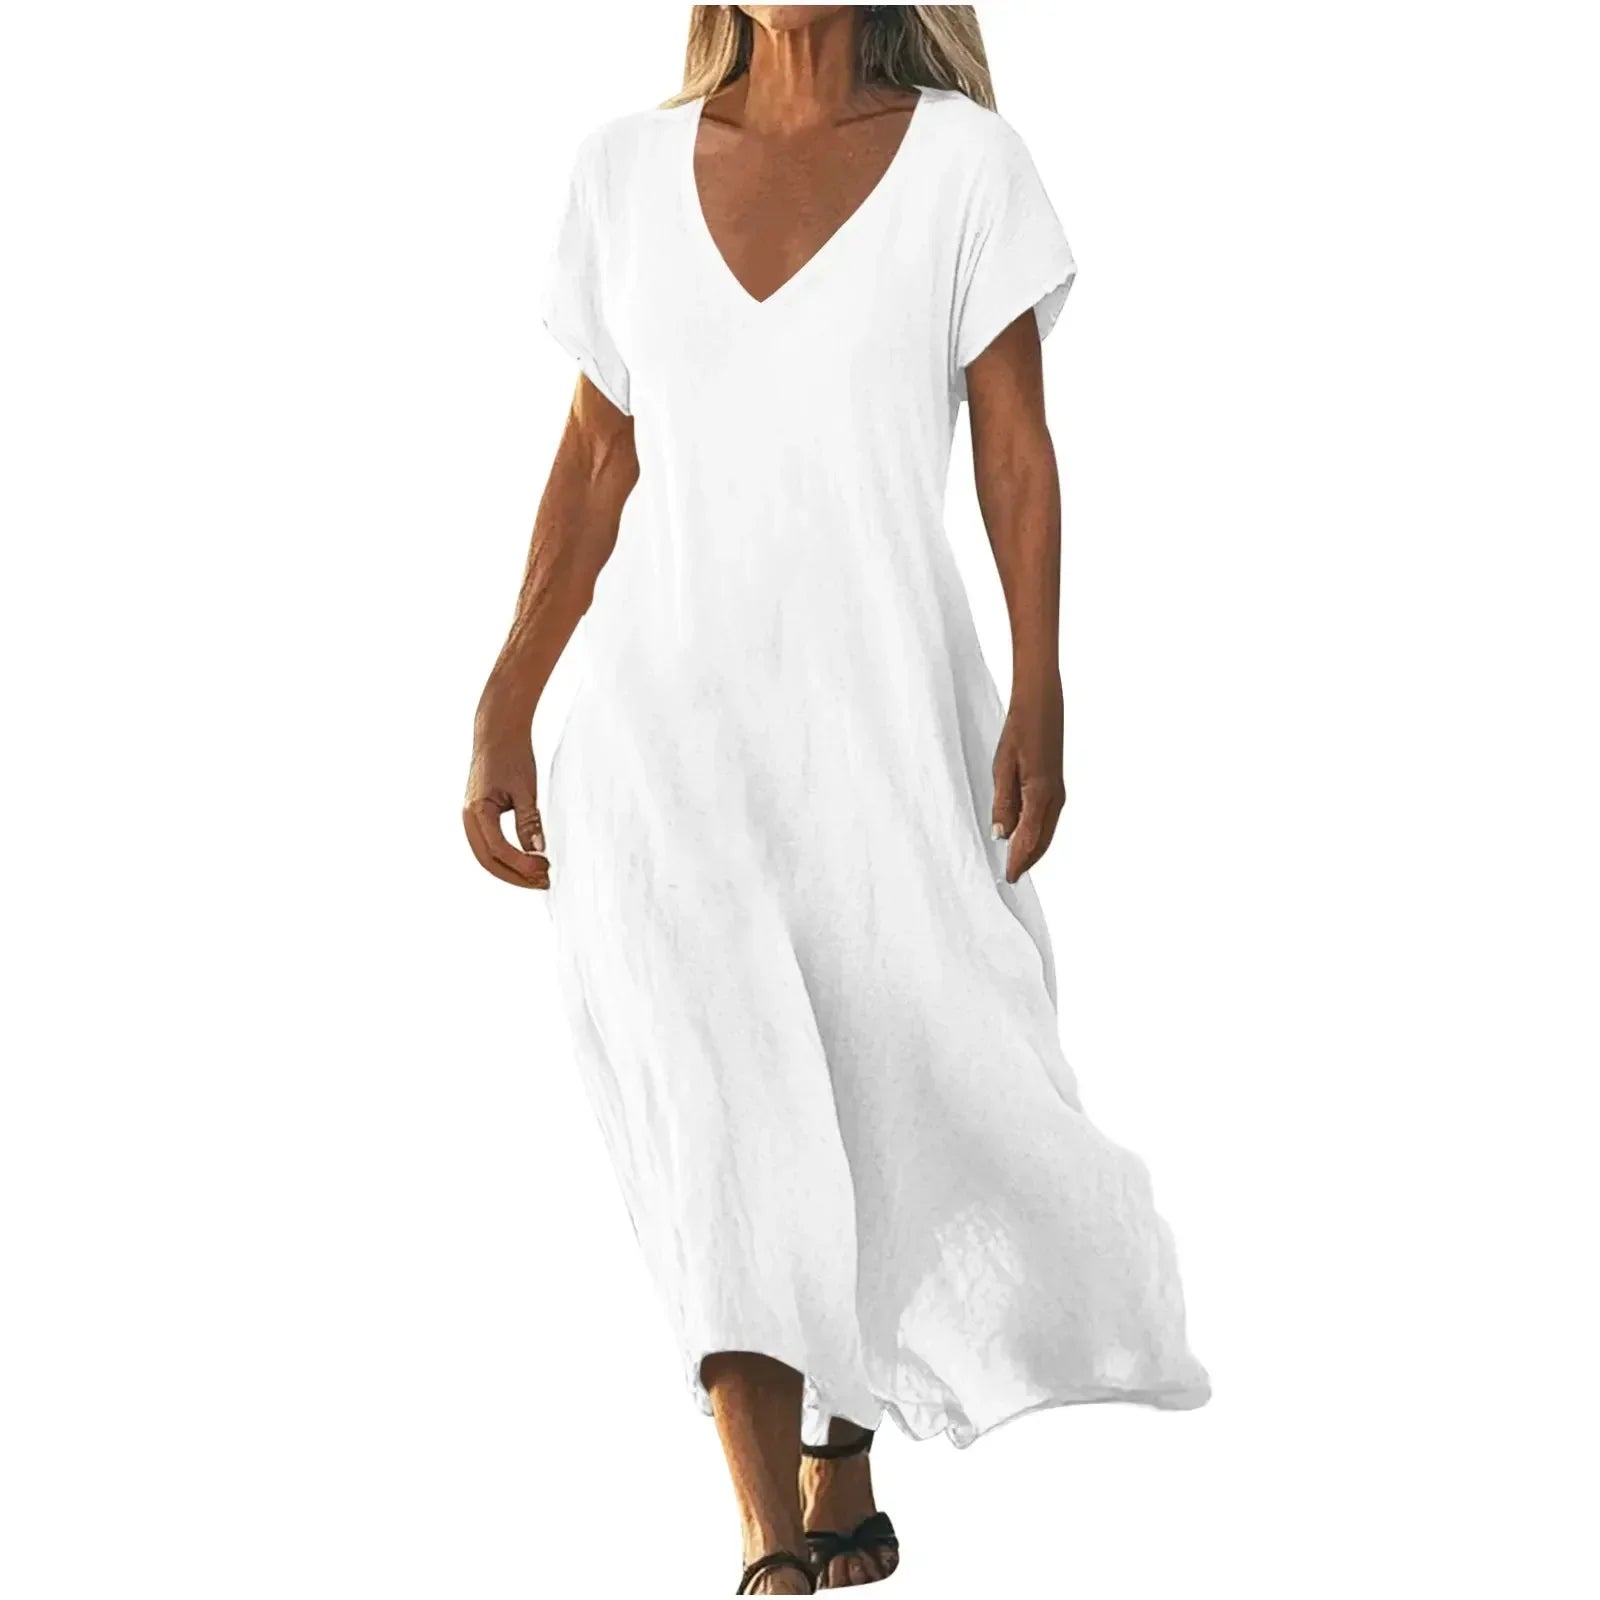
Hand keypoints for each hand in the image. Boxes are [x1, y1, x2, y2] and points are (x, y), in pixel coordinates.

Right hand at [463, 723, 548, 889]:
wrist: (497, 733)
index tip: (544, 869)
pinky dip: (508, 858)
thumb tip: (537, 851)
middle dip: (516, 875)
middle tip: (544, 882)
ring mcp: (471, 819)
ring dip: (512, 869)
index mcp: (477, 811)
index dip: (521, 864)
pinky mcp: (479, 817)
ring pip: (488, 856)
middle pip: (489, 861)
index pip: (498, 849)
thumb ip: (529, 821)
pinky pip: (490, 845)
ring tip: (539, 876)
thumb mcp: (525, 789)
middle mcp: (469, 818)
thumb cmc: (511, 756)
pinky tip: (528, 861)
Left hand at [991, 687, 1065, 883]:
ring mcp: (1058, 793)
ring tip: (1015, 863)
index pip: (1028, 840)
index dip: (1017, 862)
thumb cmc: (1020, 731)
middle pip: (1042, 842)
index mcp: (1041, 795)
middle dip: (1026, 861)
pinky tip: (1024, 835)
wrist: (1041, 704)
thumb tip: (1002, 835)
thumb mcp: (1003, 767)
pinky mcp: (1056, 786)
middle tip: (1010, 876)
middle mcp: (1055, 799)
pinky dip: (1036, 833)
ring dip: (1032, 849)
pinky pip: (1047, 819)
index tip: (1007, 878)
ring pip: (1046, 832)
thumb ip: (1003, 804)